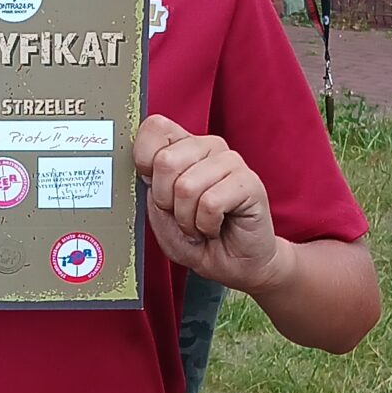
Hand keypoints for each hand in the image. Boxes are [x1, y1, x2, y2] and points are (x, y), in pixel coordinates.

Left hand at [134, 114, 289, 292]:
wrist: (233, 264)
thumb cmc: (197, 238)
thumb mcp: (159, 213)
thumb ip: (149, 185)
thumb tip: (143, 164)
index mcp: (183, 147)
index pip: (155, 128)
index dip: (144, 159)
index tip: (153, 188)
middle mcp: (207, 147)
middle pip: (165, 161)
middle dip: (166, 201)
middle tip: (182, 214)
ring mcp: (230, 162)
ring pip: (186, 186)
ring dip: (187, 219)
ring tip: (200, 223)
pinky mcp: (249, 182)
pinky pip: (210, 203)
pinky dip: (206, 225)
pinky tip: (216, 226)